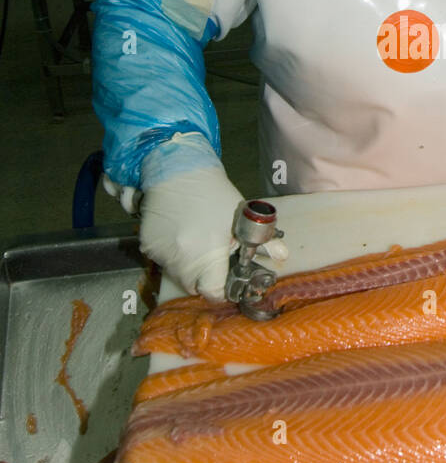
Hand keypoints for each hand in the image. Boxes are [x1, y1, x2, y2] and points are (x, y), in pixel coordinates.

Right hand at [139, 135, 288, 300]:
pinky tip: (183, 233)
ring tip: (199, 241)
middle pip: (195, 287)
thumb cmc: (213, 193)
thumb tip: (282, 256)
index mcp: (206, 256)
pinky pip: (164, 260)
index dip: (224, 289)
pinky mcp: (147, 245)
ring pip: (178, 275)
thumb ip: (264, 241)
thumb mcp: (242, 217)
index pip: (214, 292)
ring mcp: (161, 254)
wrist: (176, 170)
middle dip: (207, 278)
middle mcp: (180, 261)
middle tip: (217, 257)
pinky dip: (174, 255)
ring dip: (190, 266)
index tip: (229, 278)